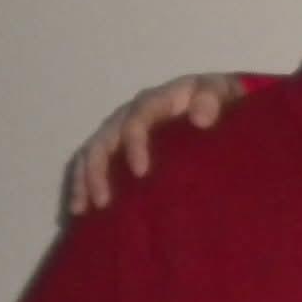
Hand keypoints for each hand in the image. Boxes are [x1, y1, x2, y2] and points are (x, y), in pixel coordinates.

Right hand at [66, 73, 243, 213]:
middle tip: (104, 202)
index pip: (137, 119)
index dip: (134, 144)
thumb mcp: (222, 91)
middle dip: (99, 171)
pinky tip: (79, 210)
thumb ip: (212, 99)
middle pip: (105, 140)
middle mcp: (130, 114)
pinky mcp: (116, 147)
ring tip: (82, 210)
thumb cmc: (219, 98)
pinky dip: (82, 185)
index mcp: (155, 100)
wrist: (215, 101)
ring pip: (91, 154)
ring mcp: (119, 130)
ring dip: (84, 181)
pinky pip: (89, 164)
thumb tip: (200, 120)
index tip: (141, 172)